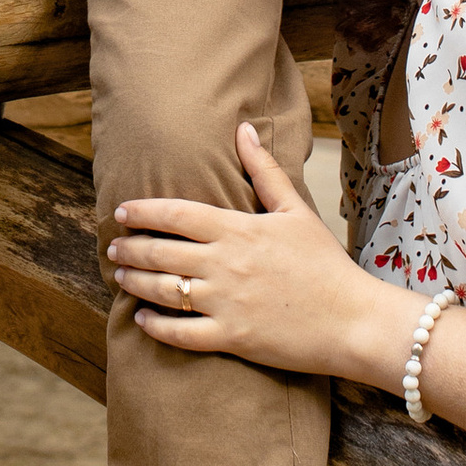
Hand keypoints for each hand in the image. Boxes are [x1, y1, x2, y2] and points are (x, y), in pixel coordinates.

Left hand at [106, 122, 399, 380]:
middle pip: (161, 252)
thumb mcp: (297, 210)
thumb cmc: (326, 265)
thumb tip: (244, 129)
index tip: (121, 212)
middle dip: (130, 249)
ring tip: (120, 277)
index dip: (143, 211)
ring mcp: (226, 302)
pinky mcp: (232, 337)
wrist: (354, 320)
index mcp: (238, 229)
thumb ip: (265, 170)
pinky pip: (181, 333)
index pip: (176, 213)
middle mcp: (225, 264)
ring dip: (135, 283)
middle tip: (112, 248)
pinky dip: (155, 327)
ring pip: (163, 291)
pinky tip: (143, 320)